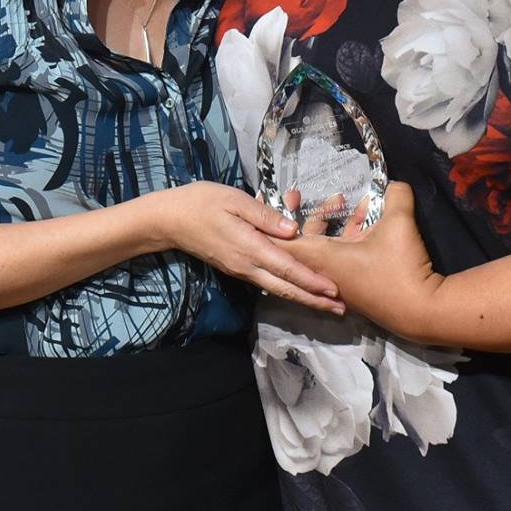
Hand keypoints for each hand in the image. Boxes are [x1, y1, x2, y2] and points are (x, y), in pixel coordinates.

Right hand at [139, 183, 344, 315]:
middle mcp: (247, 266)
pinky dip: (288, 288)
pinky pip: (267, 283)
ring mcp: (241, 270)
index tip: (334, 291)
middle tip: (340, 310)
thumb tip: (293, 230)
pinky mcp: (237, 268)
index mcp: (250, 248)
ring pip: (277, 289)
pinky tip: (300, 288)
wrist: (169, 220)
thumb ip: (265, 216)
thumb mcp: (235, 201)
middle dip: (314, 301)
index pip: (287, 269)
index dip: (312, 281)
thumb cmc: (201, 203)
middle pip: (286, 289)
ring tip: (326, 305)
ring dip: (303, 298)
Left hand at [283, 183, 444, 340]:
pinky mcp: (356, 287)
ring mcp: (340, 283)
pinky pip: (343, 257)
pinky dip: (351, 239)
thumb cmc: (400, 269)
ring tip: (354, 203)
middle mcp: (325, 273)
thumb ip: (395, 196)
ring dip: (337, 225)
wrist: (421, 312)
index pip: (284, 242)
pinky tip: (371, 222)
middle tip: (330, 197)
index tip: (278, 202)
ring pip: (328, 248)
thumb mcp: (399, 224)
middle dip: (315, 215)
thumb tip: (393, 184)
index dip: (277, 221)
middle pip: (306, 241)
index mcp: (324, 259)